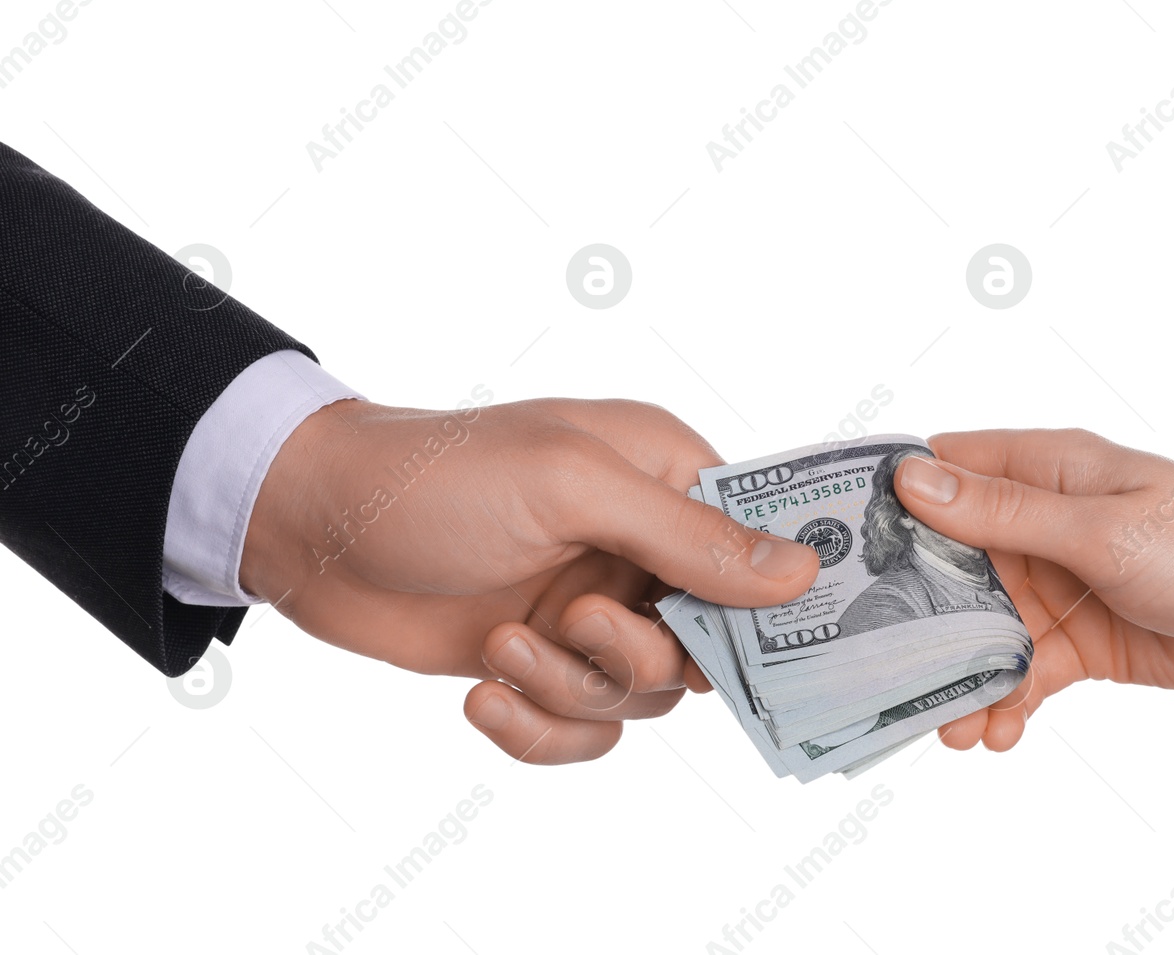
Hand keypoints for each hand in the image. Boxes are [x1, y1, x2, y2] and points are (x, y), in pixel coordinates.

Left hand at [241, 397, 818, 762]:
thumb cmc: (438, 477)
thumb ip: (689, 535)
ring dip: (571, 685)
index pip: (760, 547)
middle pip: (707, 644)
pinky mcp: (541, 662)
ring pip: (643, 696)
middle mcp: (640, 547)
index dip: (763, 600)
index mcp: (664, 476)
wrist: (309, 525)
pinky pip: (585, 730)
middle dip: (638, 652)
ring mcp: (592, 609)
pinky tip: (483, 696)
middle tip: (578, 620)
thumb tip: (803, 572)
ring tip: (502, 646)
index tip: (738, 635)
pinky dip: (540, 730)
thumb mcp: (572, 486)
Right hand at [891, 429, 1173, 752]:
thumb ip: (1002, 514)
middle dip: (911, 615)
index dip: (885, 502)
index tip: (832, 547)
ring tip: (947, 726)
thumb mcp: (1103, 531)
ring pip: (979, 628)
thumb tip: (910, 479)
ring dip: (958, 674)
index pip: (942, 468)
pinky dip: (1003, 702)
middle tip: (870, 664)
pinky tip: (995, 733)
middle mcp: (1041, 523)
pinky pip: (1021, 671)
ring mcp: (1060, 584)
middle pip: (947, 563)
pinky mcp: (1082, 640)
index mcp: (1045, 469)